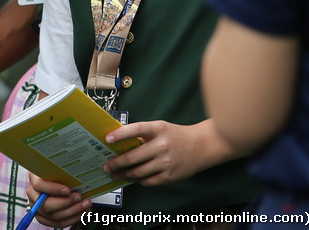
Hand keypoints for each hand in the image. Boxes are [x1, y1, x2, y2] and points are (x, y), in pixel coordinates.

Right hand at [26, 172, 90, 227]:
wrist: (53, 181)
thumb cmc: (58, 174)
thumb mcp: (57, 169)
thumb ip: (62, 173)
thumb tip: (77, 174)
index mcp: (33, 179)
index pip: (39, 185)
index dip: (53, 189)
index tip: (68, 190)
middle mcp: (32, 194)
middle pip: (46, 205)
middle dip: (66, 203)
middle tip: (80, 198)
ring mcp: (36, 208)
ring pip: (53, 216)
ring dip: (73, 212)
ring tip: (85, 205)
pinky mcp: (43, 218)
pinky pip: (57, 223)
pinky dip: (72, 219)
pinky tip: (82, 213)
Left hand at [102, 119, 223, 186]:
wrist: (202, 146)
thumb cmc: (175, 135)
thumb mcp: (159, 128)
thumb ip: (142, 134)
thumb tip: (119, 143)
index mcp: (157, 129)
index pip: (135, 130)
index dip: (120, 134)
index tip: (107, 139)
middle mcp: (162, 146)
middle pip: (133, 157)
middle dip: (116, 163)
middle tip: (106, 166)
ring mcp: (166, 163)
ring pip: (139, 172)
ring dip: (124, 175)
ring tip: (115, 175)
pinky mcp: (170, 176)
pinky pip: (149, 181)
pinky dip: (138, 180)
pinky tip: (132, 178)